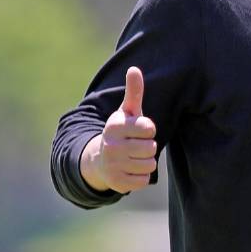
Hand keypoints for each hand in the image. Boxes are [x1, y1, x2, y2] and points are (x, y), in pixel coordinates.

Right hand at [79, 66, 157, 193]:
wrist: (99, 159)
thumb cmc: (122, 132)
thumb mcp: (127, 112)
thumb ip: (134, 92)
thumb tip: (134, 69)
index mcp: (114, 126)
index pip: (149, 128)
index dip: (148, 130)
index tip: (138, 130)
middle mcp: (110, 145)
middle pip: (151, 148)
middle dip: (148, 147)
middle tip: (135, 145)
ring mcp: (112, 165)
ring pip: (150, 165)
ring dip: (145, 162)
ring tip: (133, 157)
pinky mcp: (116, 183)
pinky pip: (144, 181)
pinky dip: (140, 176)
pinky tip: (129, 170)